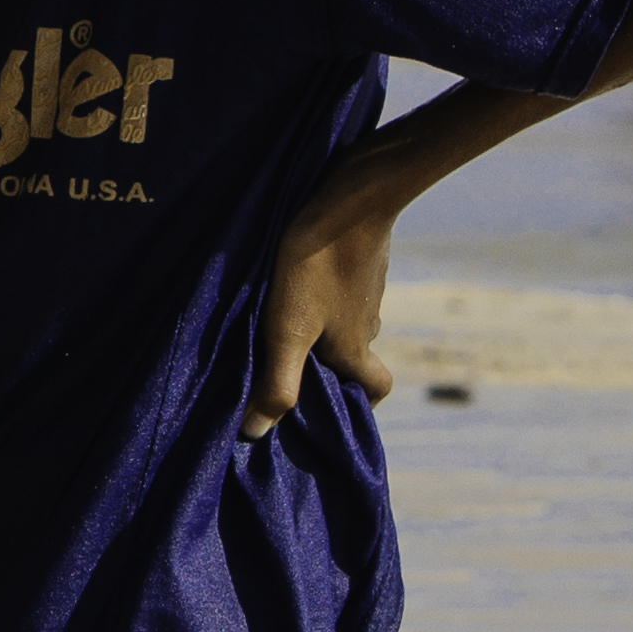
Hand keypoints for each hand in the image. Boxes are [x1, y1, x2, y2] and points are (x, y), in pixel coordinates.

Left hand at [250, 183, 391, 438]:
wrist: (351, 198)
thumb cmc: (316, 266)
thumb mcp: (288, 330)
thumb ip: (276, 381)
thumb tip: (255, 433)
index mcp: (356, 348)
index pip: (377, 387)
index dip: (362, 403)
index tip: (333, 407)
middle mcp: (368, 323)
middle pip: (354, 355)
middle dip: (326, 364)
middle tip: (287, 359)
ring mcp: (366, 289)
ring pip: (345, 320)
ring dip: (320, 326)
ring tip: (277, 317)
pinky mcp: (358, 260)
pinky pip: (341, 288)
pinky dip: (322, 294)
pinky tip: (292, 278)